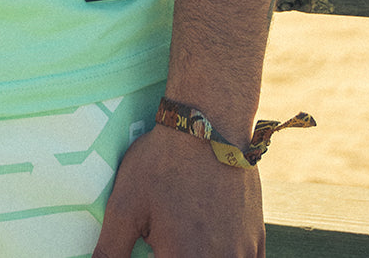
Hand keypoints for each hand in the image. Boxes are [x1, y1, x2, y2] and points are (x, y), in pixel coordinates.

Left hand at [93, 123, 264, 256]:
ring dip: (200, 253)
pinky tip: (210, 239)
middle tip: (166, 237)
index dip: (156, 257)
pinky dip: (228, 255)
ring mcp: (242, 254)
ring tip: (186, 234)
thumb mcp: (125, 204)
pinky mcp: (257, 240)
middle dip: (174, 252)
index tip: (153, 248)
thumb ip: (111, 249)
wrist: (209, 124)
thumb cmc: (163, 163)